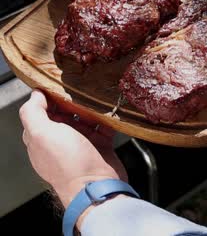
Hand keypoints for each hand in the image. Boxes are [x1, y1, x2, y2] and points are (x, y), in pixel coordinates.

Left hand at [19, 90, 126, 213]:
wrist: (97, 186)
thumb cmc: (67, 162)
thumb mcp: (41, 134)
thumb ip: (32, 112)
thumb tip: (35, 94)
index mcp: (42, 139)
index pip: (40, 112)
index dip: (47, 98)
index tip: (57, 84)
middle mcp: (60, 141)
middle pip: (64, 112)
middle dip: (71, 99)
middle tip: (79, 87)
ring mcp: (81, 144)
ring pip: (85, 117)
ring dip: (91, 106)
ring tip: (96, 95)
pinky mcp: (100, 146)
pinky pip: (103, 126)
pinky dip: (107, 117)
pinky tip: (110, 109)